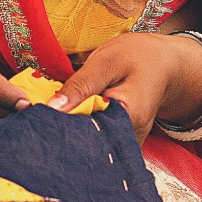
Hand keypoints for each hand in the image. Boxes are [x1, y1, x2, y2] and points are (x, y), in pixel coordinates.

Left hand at [47, 32, 201, 142]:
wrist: (164, 65)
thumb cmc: (138, 57)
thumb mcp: (107, 61)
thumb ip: (80, 85)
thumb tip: (50, 108)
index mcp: (128, 117)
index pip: (85, 131)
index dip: (59, 126)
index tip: (37, 119)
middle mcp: (130, 138)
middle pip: (86, 144)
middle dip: (61, 134)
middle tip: (38, 123)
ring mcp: (127, 143)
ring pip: (90, 144)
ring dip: (70, 133)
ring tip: (53, 122)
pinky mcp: (121, 142)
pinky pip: (96, 142)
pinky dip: (80, 133)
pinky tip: (68, 124)